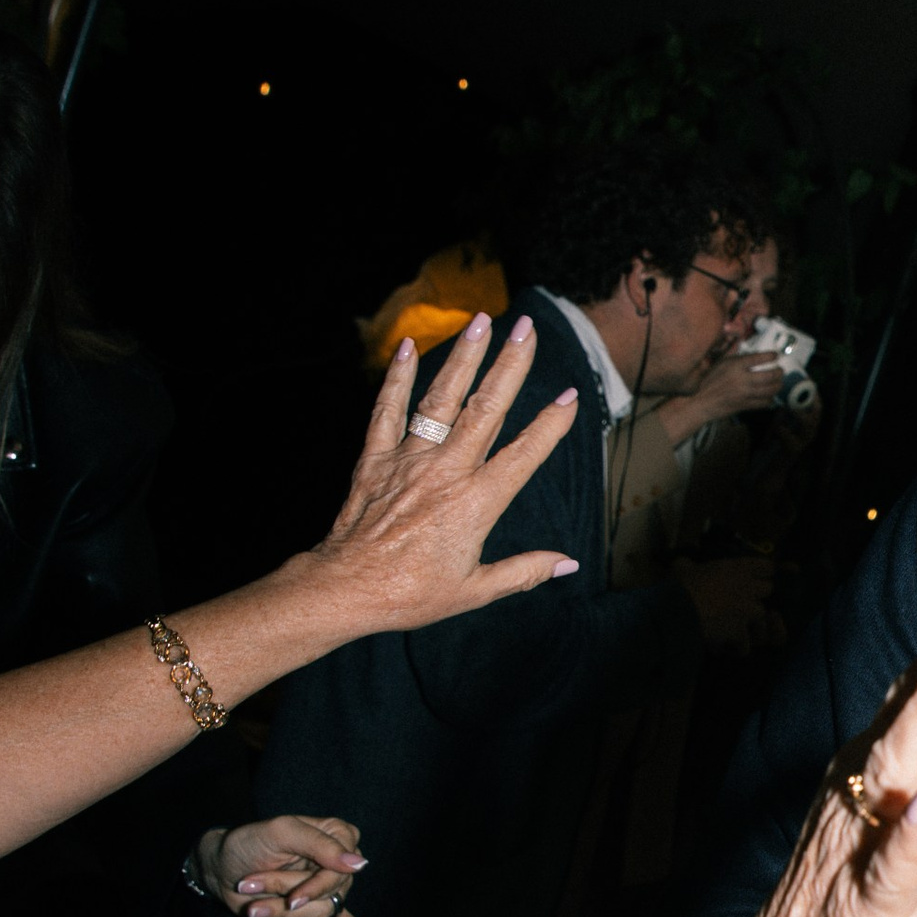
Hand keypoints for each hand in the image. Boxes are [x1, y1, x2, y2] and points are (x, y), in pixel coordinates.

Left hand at [198, 816, 383, 916]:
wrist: (222, 867)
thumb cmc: (249, 843)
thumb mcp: (281, 833)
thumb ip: (319, 844)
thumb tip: (359, 864)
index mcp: (338, 834)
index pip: (342, 871)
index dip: (315, 886)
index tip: (291, 898)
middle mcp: (338, 862)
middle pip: (328, 893)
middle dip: (286, 893)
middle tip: (249, 884)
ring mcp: (328, 888)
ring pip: (319, 912)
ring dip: (280, 910)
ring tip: (254, 905)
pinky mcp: (315, 908)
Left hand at [300, 314, 581, 637]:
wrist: (346, 589)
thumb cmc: (411, 594)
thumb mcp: (475, 591)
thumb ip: (524, 571)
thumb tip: (567, 564)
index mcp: (476, 503)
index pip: (523, 453)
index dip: (550, 423)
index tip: (570, 394)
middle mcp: (446, 472)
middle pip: (485, 409)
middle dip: (510, 365)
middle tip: (527, 328)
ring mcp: (409, 460)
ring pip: (440, 399)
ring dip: (463, 358)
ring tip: (481, 322)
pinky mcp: (376, 459)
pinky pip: (388, 410)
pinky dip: (397, 377)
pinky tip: (408, 347)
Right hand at [653, 347, 786, 440]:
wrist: (700, 402)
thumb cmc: (707, 380)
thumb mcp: (719, 362)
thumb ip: (732, 353)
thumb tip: (740, 342)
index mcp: (736, 365)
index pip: (760, 358)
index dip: (772, 356)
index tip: (775, 355)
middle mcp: (743, 378)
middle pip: (771, 375)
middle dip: (779, 372)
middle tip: (780, 370)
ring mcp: (746, 393)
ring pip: (771, 389)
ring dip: (778, 385)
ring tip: (778, 382)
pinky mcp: (746, 405)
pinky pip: (764, 402)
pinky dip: (770, 399)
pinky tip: (770, 396)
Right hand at [678, 553, 781, 654]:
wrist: (679, 610)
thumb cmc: (680, 585)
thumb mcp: (682, 568)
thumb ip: (688, 565)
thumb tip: (684, 563)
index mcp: (737, 568)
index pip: (765, 566)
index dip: (762, 572)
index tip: (754, 577)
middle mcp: (748, 586)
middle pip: (767, 589)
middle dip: (757, 595)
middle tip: (742, 602)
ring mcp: (748, 610)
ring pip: (761, 618)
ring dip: (749, 624)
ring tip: (732, 628)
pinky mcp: (741, 631)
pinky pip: (745, 645)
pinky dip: (735, 648)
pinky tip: (721, 646)